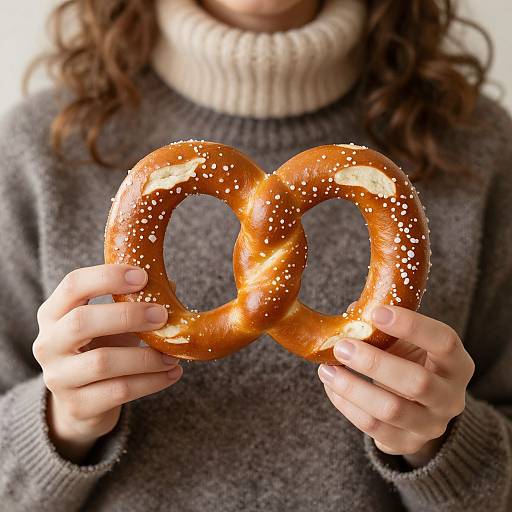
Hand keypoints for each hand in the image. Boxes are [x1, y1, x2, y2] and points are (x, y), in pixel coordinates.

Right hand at [33, 264, 181, 462]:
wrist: (81, 402)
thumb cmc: (101, 348)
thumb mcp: (111, 323)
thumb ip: (134, 302)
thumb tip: (172, 285)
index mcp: (54, 312)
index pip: (73, 285)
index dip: (107, 277)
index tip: (142, 276)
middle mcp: (48, 343)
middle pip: (81, 322)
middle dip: (127, 316)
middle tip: (162, 316)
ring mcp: (58, 378)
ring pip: (102, 362)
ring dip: (145, 357)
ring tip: (173, 354)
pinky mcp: (76, 406)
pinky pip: (118, 391)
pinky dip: (151, 382)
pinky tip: (172, 373)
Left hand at [318, 305, 474, 467]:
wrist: (419, 408)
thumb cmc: (410, 362)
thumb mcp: (407, 342)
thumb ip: (385, 327)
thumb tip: (353, 312)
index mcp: (457, 364)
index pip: (445, 342)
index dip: (412, 326)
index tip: (376, 312)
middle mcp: (451, 398)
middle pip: (418, 382)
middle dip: (374, 363)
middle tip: (342, 346)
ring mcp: (431, 425)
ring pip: (391, 410)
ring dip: (353, 388)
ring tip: (326, 369)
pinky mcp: (407, 443)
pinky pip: (373, 427)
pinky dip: (347, 405)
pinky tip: (331, 386)